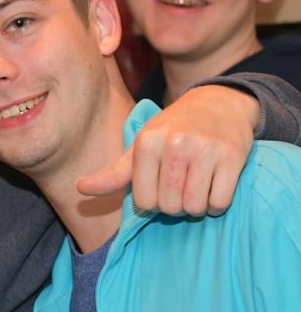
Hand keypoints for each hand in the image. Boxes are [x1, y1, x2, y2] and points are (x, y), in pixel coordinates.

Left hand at [77, 86, 258, 214]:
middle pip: (170, 207)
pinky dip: (217, 203)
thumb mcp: (139, 147)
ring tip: (196, 185)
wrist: (217, 104)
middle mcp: (174, 144)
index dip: (153, 202)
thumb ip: (113, 173)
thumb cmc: (171, 131)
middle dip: (175, 205)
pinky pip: (220, 202)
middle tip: (180, 185)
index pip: (145, 203)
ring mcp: (205, 149)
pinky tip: (214, 184)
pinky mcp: (233, 156)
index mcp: (146, 143)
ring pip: (194, 207)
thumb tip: (79, 188)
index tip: (160, 186)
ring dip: (196, 206)